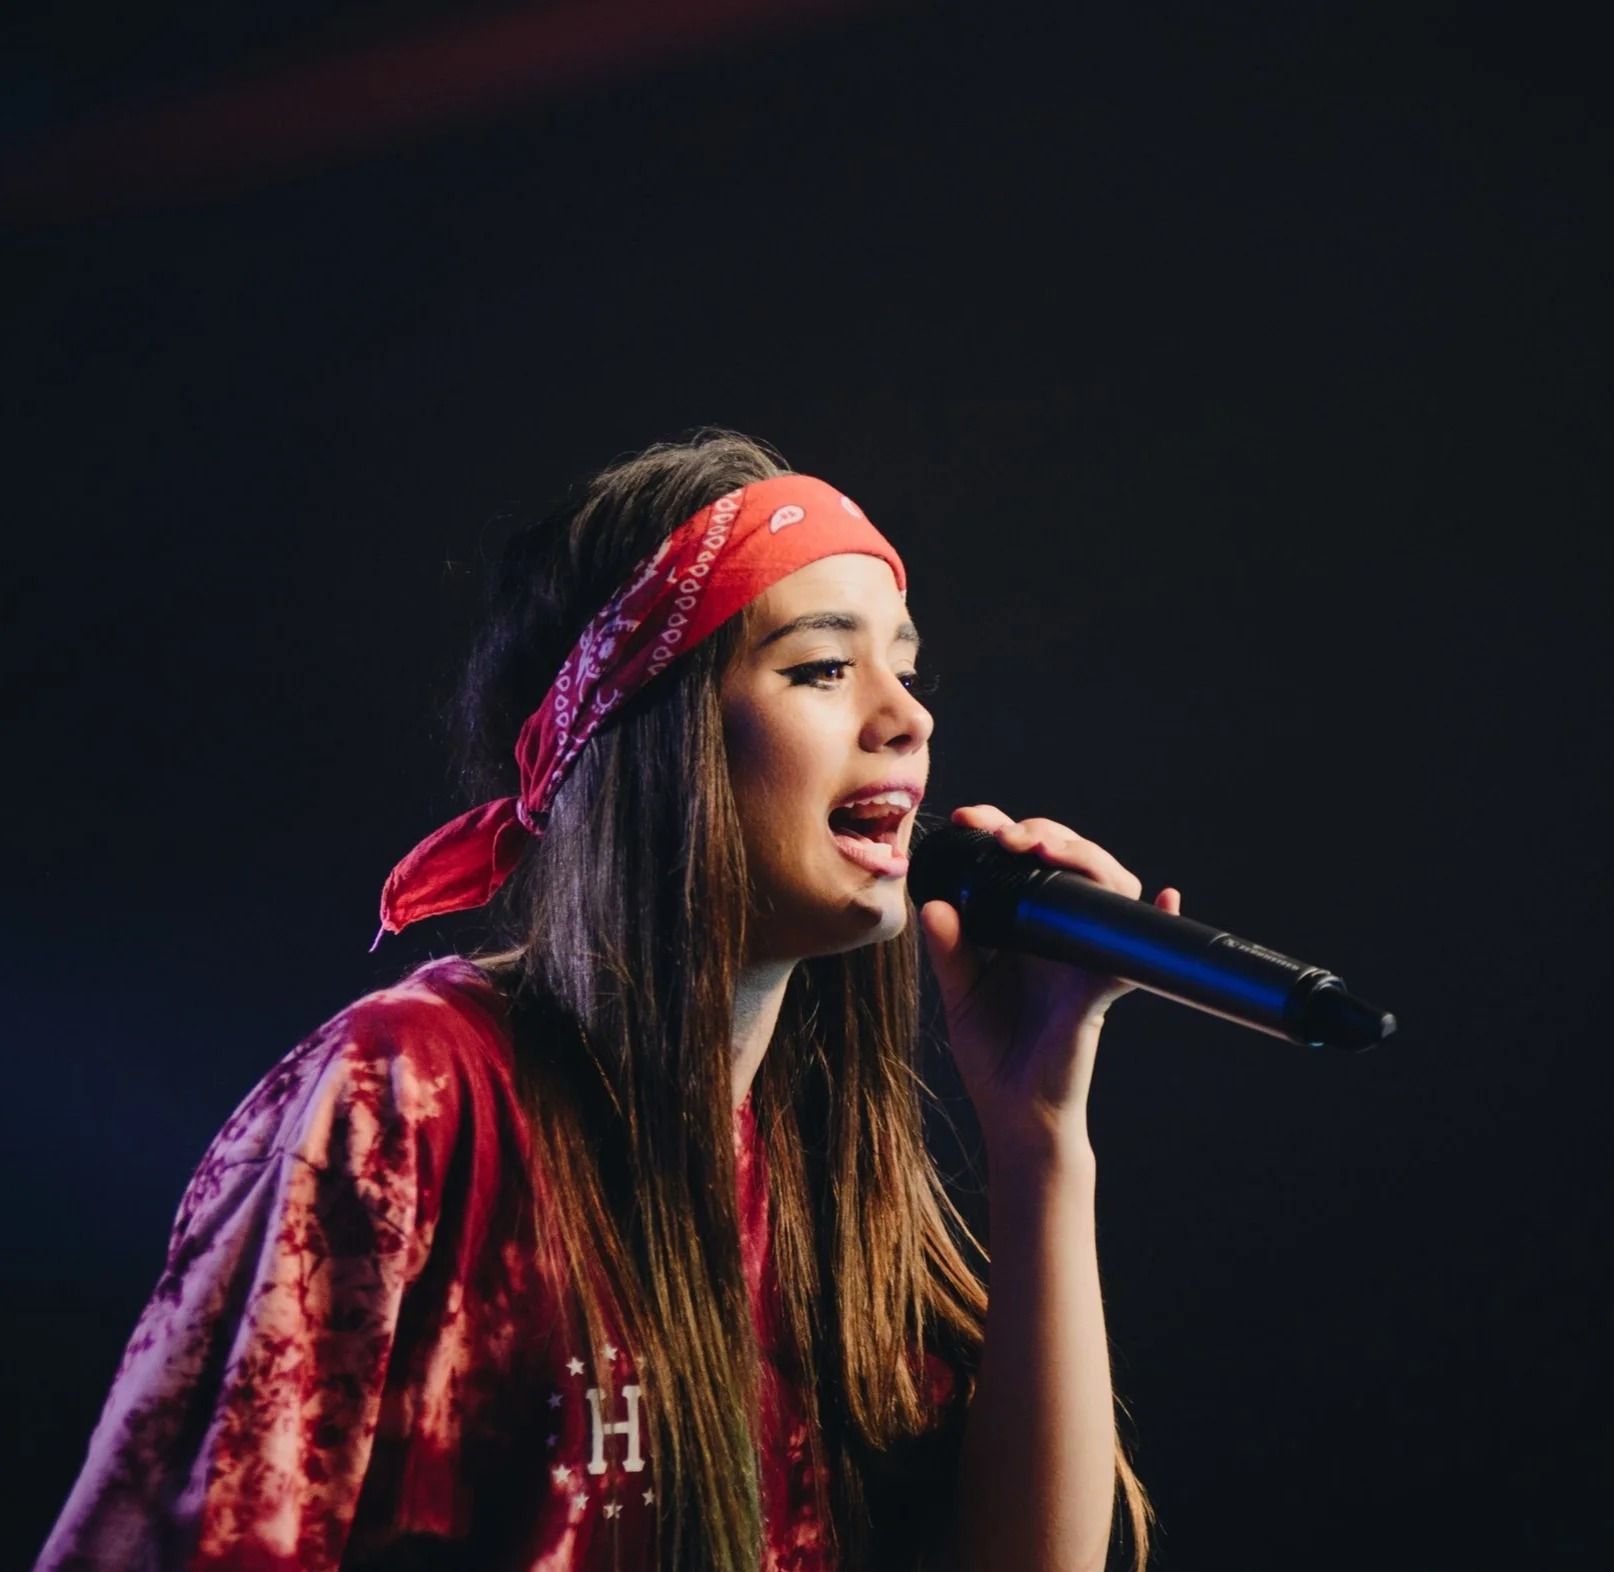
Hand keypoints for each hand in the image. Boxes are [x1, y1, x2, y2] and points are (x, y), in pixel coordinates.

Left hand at [918, 804, 1181, 1157]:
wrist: (1015, 1112)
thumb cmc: (992, 1054)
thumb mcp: (960, 993)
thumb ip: (950, 950)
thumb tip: (932, 903)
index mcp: (1025, 925)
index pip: (1022, 860)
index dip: (1001, 829)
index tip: (968, 817)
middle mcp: (1061, 931)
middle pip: (1069, 860)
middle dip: (1041, 831)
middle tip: (1005, 834)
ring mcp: (1086, 955)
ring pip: (1106, 887)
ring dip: (1082, 857)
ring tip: (1045, 847)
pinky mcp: (1101, 987)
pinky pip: (1133, 950)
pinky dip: (1159, 919)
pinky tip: (1165, 896)